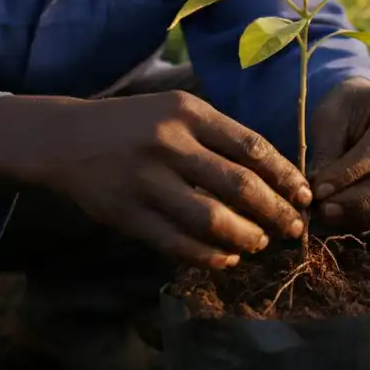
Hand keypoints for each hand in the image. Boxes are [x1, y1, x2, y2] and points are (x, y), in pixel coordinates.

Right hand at [35, 92, 310, 268]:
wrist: (64, 138)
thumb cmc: (134, 125)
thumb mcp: (176, 111)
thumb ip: (219, 136)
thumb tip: (276, 175)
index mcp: (188, 113)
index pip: (252, 147)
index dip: (285, 176)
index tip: (304, 195)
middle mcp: (169, 143)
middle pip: (239, 185)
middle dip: (275, 211)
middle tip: (293, 227)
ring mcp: (146, 181)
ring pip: (211, 220)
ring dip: (245, 237)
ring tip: (259, 242)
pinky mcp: (126, 214)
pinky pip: (177, 243)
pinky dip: (208, 255)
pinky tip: (225, 258)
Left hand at [307, 79, 369, 230]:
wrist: (365, 108)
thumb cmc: (346, 109)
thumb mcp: (330, 117)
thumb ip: (326, 153)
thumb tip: (318, 194)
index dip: (349, 174)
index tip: (319, 190)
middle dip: (360, 200)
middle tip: (325, 210)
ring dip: (365, 214)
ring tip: (330, 216)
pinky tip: (344, 218)